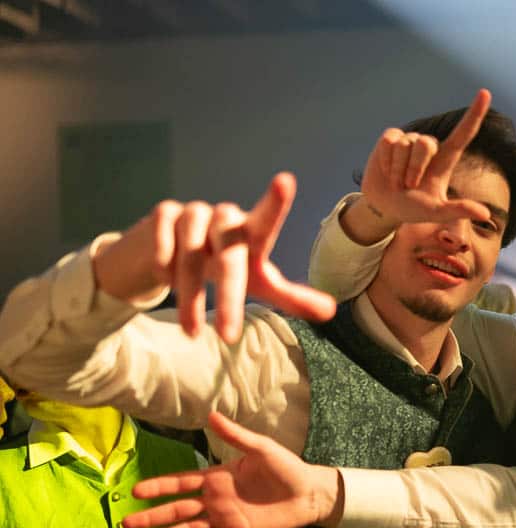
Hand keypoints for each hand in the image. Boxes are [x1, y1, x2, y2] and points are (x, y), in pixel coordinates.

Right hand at [93, 173, 336, 343]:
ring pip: (190, 256)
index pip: (266, 219)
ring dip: (190, 298)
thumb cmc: (222, 264)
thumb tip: (332, 312)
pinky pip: (162, 246)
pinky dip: (164, 269)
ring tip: (192, 332)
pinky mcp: (163, 214)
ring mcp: (193, 212)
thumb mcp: (256, 281)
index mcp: (251, 231)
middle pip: (229, 255)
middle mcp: (224, 217)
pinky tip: (164, 281)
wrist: (169, 254)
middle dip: (229, 298)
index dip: (275, 202)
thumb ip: (290, 296)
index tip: (285, 180)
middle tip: (229, 336)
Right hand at [125, 411, 343, 527]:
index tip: (136, 492)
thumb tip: (212, 415)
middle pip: (178, 508)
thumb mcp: (262, 448)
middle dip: (152, 516)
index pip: (181, 482)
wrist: (309, 492)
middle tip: (126, 523)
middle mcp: (216, 499)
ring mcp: (225, 519)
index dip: (159, 487)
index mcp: (217, 477)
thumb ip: (236, 436)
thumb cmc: (287, 467)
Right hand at [358, 89, 494, 229]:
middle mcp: (430, 146)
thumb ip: (459, 210)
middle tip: (409, 186)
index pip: (464, 132)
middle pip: (426, 144)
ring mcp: (410, 140)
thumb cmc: (414, 209)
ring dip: (398, 170)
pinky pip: (389, 142)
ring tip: (398, 182)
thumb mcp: (437, 212)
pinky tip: (386, 170)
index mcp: (446, 158)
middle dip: (414, 169)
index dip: (475, 113)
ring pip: (405, 145)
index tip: (486, 93)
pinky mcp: (390, 138)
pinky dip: (386, 161)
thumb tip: (485, 215)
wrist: (385, 207)